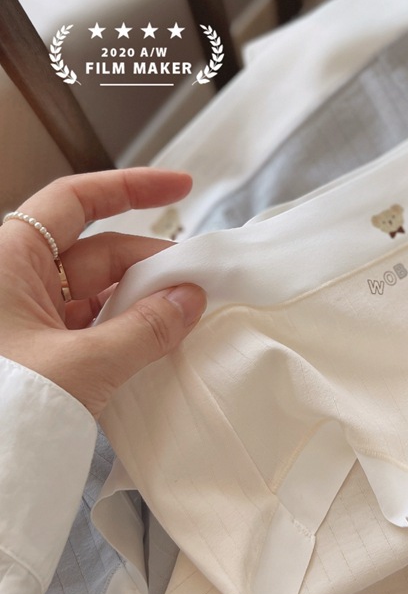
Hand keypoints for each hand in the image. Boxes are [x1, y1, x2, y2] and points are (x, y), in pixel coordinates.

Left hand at [0, 169, 206, 416]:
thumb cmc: (5, 407)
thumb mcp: (81, 365)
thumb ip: (145, 329)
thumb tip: (191, 298)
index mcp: (10, 262)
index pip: (75, 200)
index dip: (130, 187)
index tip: (182, 186)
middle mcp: (15, 283)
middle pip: (96, 251)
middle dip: (151, 262)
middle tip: (201, 281)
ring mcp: (26, 322)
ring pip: (96, 294)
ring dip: (143, 302)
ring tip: (188, 316)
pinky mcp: (37, 357)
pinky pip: (90, 330)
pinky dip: (126, 333)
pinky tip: (159, 344)